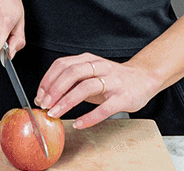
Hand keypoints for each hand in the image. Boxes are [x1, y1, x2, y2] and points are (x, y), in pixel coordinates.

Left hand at [34, 53, 163, 128]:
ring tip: (55, 113)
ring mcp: (113, 81)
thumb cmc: (112, 78)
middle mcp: (100, 67)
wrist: (144, 78)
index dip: (48, 80)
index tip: (39, 95)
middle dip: (54, 90)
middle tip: (44, 105)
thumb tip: (46, 96)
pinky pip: (104, 108)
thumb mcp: (91, 74)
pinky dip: (89, 117)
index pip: (62, 64)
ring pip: (86, 87)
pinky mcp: (123, 97)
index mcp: (89, 59)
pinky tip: (79, 124)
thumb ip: (72, 82)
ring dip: (67, 101)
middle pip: (72, 73)